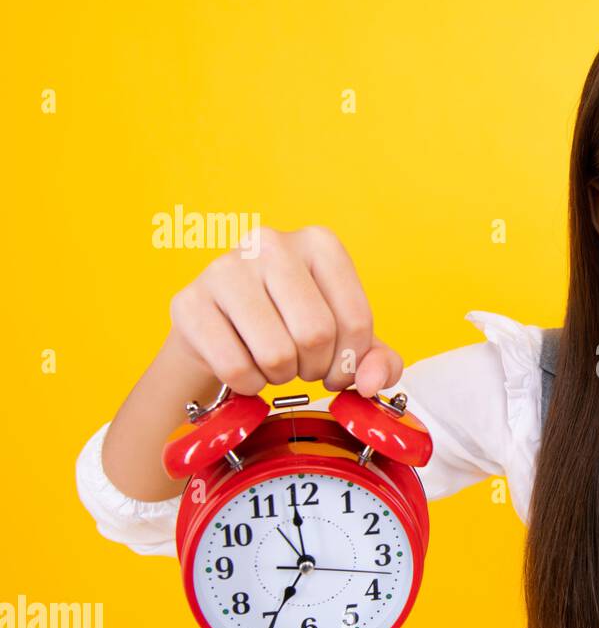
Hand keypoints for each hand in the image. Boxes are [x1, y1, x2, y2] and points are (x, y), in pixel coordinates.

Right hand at [166, 226, 402, 397]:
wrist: (219, 333)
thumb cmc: (290, 328)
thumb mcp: (345, 340)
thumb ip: (380, 361)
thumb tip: (372, 382)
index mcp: (319, 243)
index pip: (356, 320)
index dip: (351, 362)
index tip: (337, 369)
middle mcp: (270, 243)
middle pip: (316, 335)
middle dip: (315, 368)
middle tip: (302, 366)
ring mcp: (225, 268)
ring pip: (276, 353)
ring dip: (281, 376)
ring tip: (273, 364)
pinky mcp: (188, 302)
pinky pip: (236, 368)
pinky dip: (248, 384)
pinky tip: (244, 367)